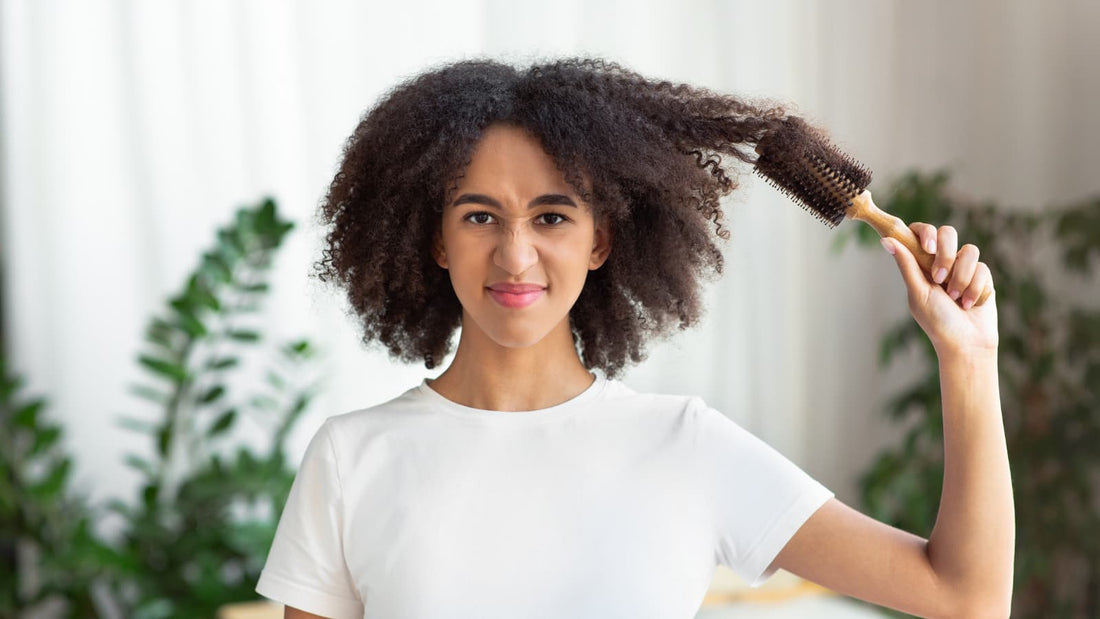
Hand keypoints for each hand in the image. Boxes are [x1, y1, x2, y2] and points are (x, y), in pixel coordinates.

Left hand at [881, 223, 997, 357]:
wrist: (966, 343)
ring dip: (961, 277)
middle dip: (946, 255)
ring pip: (969, 251)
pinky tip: (969, 304)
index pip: (921, 232)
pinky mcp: (982, 277)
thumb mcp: (918, 292)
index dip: (925, 232)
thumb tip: (886, 240)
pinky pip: (982, 268)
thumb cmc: (937, 321)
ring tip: (955, 298)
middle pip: (948, 233)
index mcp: (922, 264)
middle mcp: (943, 262)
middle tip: (940, 279)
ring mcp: (964, 268)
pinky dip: (975, 288)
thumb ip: (906, 265)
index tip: (928, 247)